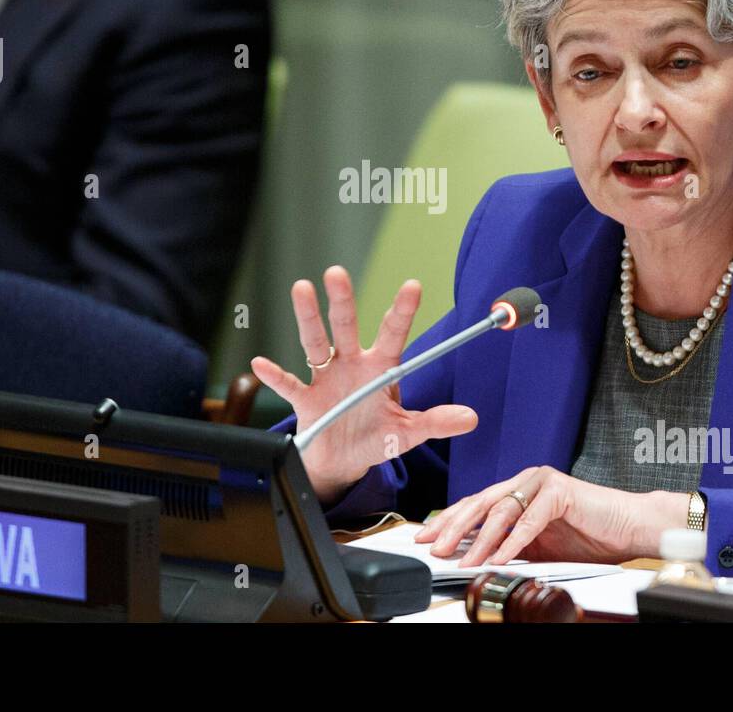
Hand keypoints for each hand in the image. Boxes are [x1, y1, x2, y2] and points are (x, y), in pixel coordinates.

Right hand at [251, 265, 477, 504]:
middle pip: (347, 327)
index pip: (393, 333)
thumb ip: (435, 422)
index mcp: (381, 368)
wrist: (344, 460)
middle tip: (337, 273)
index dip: (402, 311)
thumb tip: (470, 418)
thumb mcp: (407, 431)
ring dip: (308, 318)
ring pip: (315, 343)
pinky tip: (261, 363)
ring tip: (300, 289)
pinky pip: (289, 384)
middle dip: (342, 301)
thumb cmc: (376, 437)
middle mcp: (352, 364)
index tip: (412, 285)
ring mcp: (326, 378)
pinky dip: (275, 375)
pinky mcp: (306, 399)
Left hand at [413, 466, 689, 565]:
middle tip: (434, 547)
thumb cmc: (587, 537)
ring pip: (501, 511)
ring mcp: (541, 482)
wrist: (628, 528)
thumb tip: (469, 560)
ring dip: (480, 540)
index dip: (447, 521)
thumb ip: (507, 546)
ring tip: (464, 560)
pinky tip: (499, 557)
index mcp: (517, 491)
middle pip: (480, 503)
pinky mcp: (560, 490)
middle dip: (452, 527)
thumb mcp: (537, 546)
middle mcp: (525, 481)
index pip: (474, 505)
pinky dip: (512, 541)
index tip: (425, 538)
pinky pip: (529, 519)